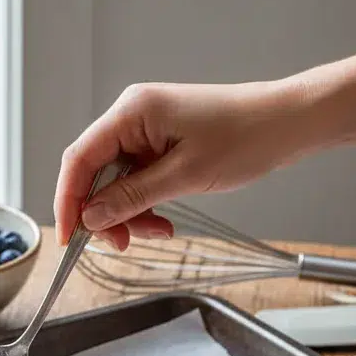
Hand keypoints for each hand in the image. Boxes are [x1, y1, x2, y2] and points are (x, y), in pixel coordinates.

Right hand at [54, 78, 310, 248]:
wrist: (287, 123)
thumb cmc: (245, 137)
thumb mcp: (184, 175)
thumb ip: (132, 197)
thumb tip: (91, 217)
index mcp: (131, 112)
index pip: (79, 159)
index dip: (68, 201)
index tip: (70, 237)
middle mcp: (132, 116)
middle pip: (94, 171)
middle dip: (104, 212)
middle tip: (121, 243)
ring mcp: (146, 129)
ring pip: (116, 180)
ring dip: (127, 212)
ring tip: (155, 232)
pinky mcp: (161, 142)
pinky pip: (137, 178)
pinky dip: (143, 203)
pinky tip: (162, 221)